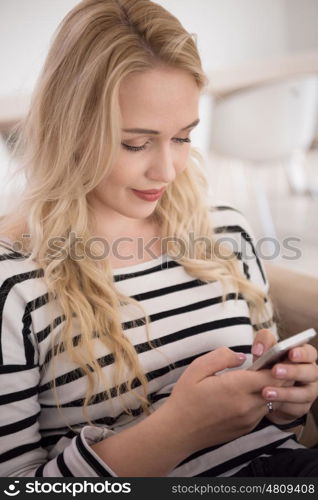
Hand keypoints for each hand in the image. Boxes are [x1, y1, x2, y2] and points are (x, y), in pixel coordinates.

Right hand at [164, 346, 281, 453]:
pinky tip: (243, 396)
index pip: (272, 375)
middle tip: (263, 366)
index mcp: (235, 388)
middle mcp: (247, 406)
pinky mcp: (246, 428)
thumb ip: (221, 356)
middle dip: (274, 376)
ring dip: (268, 389)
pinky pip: (261, 411)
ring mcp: (248, 420)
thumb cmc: (185, 398)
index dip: (274, 365)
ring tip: (252, 380)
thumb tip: (242, 356)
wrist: (178, 431)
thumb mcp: (197, 368)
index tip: (266, 357)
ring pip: (271, 400)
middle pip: (277, 389)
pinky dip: (259, 401)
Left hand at [251, 329, 317, 424]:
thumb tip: (259, 349)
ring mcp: (309, 391)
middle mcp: (310, 373)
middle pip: (310, 372)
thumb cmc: (270, 364)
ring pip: (304, 393)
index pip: (310, 352)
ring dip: (285, 393)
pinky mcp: (302, 407)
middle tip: (275, 371)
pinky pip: (296, 407)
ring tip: (266, 392)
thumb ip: (264, 341)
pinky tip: (269, 402)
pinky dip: (283, 404)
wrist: (267, 390)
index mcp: (304, 356)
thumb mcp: (266, 349)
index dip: (302, 353)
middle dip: (293, 371)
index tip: (290, 353)